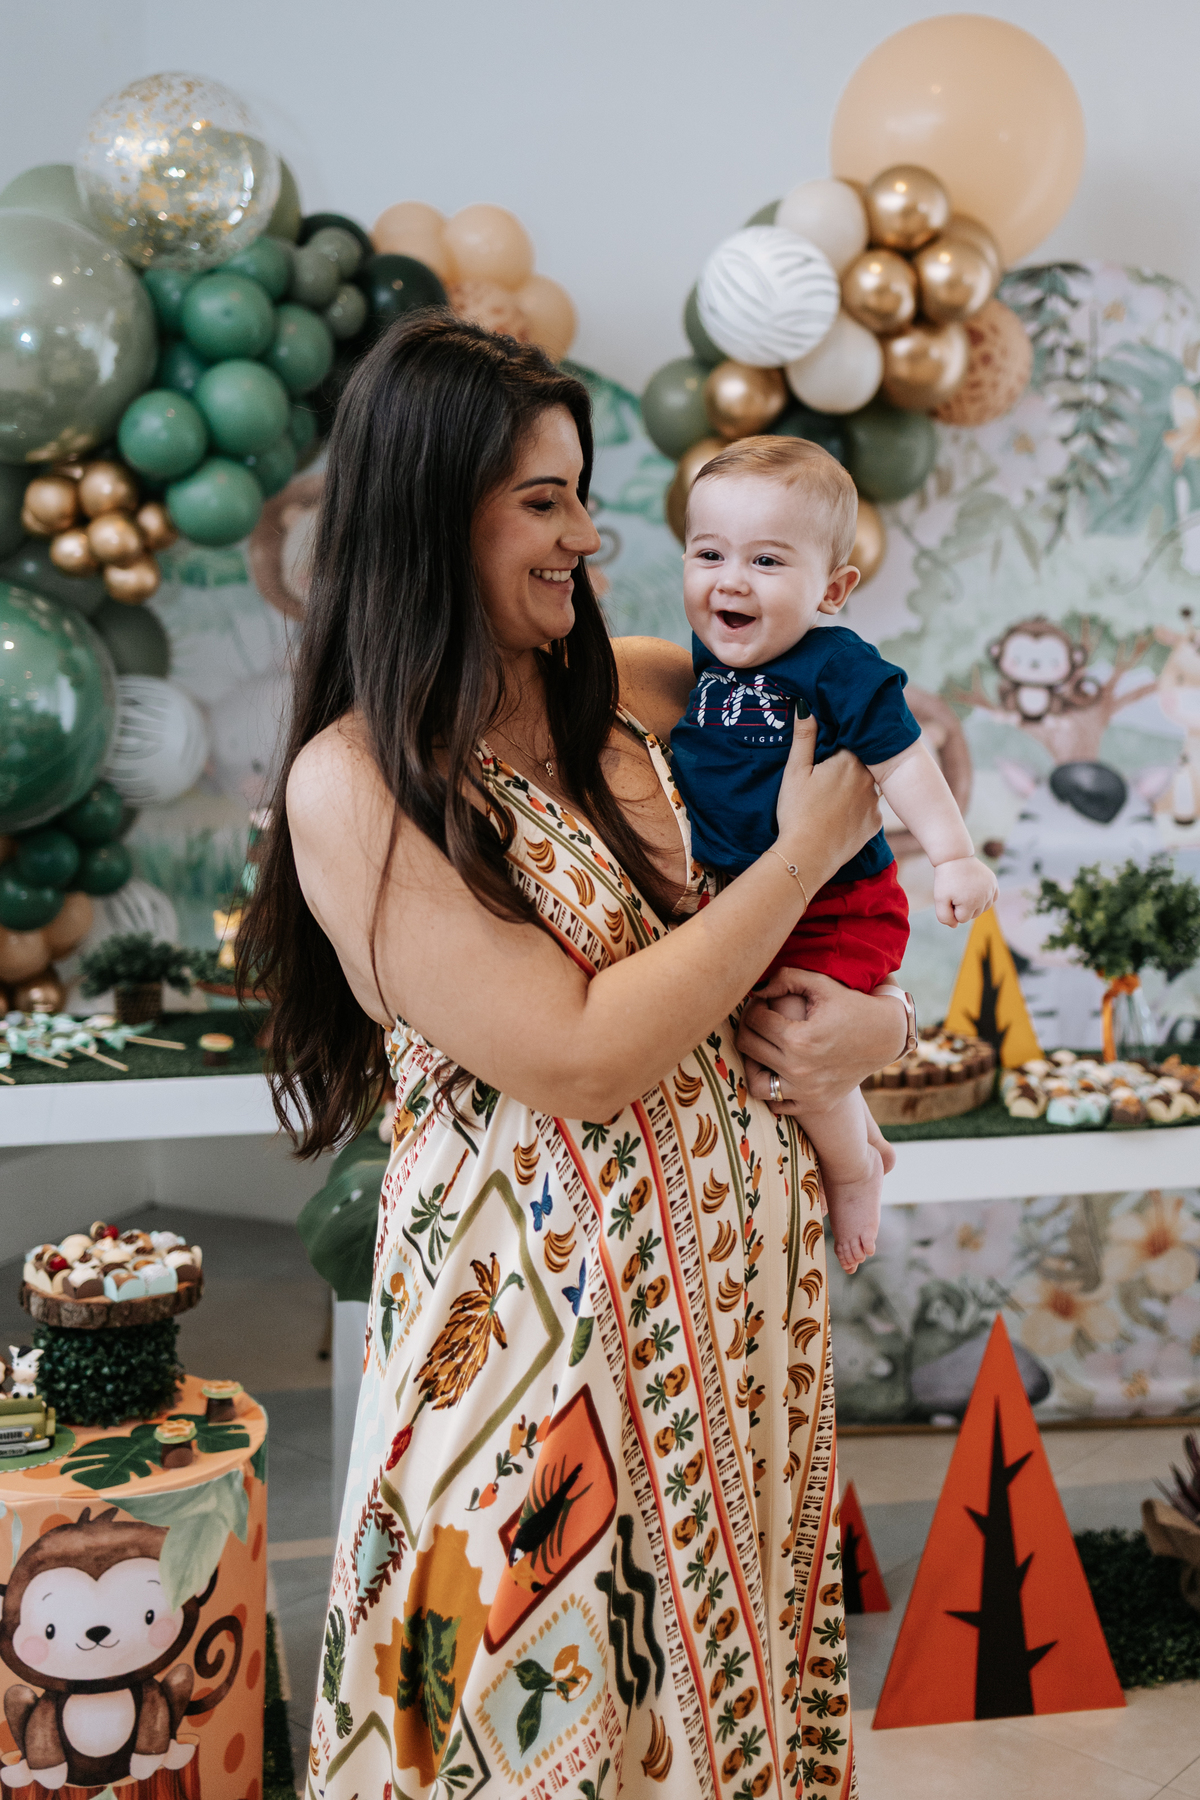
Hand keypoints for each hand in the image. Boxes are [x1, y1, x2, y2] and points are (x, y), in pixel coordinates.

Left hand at [737, 968, 907, 1115]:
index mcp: (800, 1039)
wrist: (886, 1037)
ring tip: (762, 1047)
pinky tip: (779, 1067)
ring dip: (751, 1063)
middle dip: (748, 1026)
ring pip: (755, 1082)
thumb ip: (785, 978)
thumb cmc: (852, 1005)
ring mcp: (808, 1092)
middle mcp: (800, 1070)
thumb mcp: (821, 984)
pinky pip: (777, 1104)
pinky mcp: (815, 1104)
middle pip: (748, 1047)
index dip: (754, 1005)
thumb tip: (755, 990)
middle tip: (759, 1018)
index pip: (754, 1020)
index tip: (763, 1001)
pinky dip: (773, 1088)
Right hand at [775, 715, 882, 889]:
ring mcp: (875, 803)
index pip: (854, 741)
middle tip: (832, 770)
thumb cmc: (797, 812)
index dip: (843, 742)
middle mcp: (869, 779)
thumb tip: (805, 706)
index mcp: (849, 761)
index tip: (832, 745)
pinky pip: (872, 808)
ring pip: (871, 785)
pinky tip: (843, 814)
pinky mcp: (875, 825)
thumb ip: (804, 737)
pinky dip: (861, 809)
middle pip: (866, 762)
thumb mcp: (795, 772)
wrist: (808, 855)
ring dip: (859, 785)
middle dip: (854, 761)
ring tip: (838, 793)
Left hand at [932, 855, 997, 926]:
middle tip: (956, 891)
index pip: (961, 919)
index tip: (949, 896)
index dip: (952, 909)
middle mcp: (984, 898)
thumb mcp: (939, 899)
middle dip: (962, 907)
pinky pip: (992, 899)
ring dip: (973, 903)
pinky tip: (976, 889)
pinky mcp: (994, 883)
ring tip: (964, 889)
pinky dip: (984, 897)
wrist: (955, 857)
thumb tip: (955, 925)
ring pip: (982, 908)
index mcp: (971, 904)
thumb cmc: (946, 879)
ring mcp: (991, 890)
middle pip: (973, 915)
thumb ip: (944, 917)